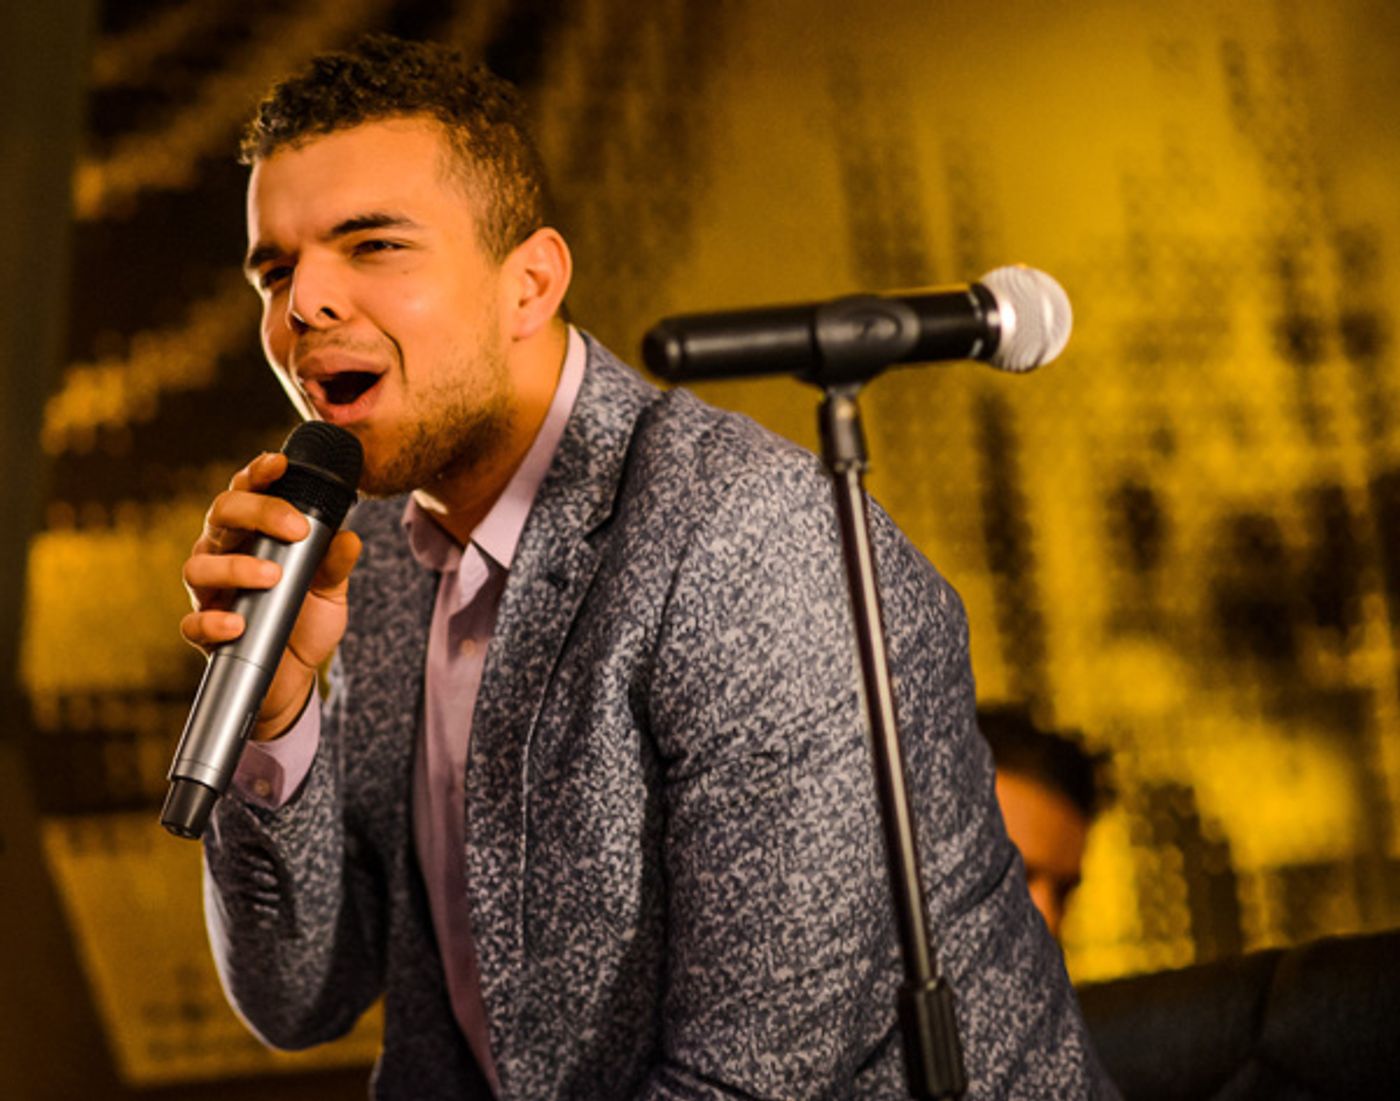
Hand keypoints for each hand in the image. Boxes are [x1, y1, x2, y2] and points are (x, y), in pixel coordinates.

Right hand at [180, 451, 361, 739]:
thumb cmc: (306, 621)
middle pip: (221, 515)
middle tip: (296, 528)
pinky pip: (193, 622)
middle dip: (258, 512)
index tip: (281, 463)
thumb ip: (336, 563)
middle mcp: (224, 554)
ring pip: (199, 566)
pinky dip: (213, 621)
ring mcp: (209, 593)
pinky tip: (237, 625)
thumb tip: (349, 536)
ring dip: (235, 567)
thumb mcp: (330, 591)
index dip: (258, 473)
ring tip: (271, 576)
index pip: (247, 493)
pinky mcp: (204, 633)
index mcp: (252, 535)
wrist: (296, 678)